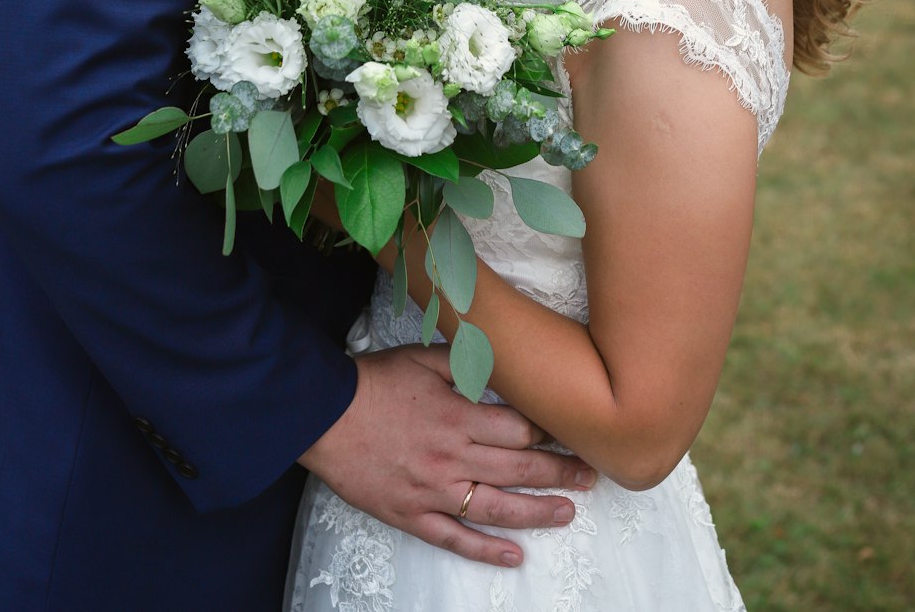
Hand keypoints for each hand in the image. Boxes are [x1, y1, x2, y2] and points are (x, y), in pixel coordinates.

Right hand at [298, 343, 594, 566]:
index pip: (521, 429)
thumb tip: (502, 360)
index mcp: (458, 415)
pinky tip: (514, 557)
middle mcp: (454, 457)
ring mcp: (434, 491)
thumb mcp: (422, 357)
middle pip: (520, 469)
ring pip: (498, 509)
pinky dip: (487, 551)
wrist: (323, 415)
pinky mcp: (412, 515)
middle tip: (591, 476)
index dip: (552, 433)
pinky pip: (456, 540)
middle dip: (561, 472)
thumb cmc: (373, 382)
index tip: (576, 434)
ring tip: (568, 513)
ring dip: (538, 512)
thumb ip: (466, 362)